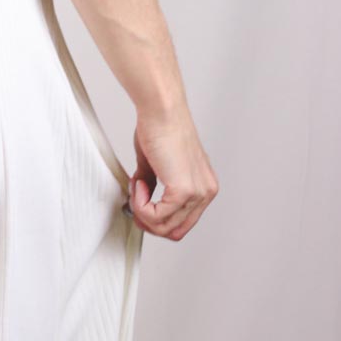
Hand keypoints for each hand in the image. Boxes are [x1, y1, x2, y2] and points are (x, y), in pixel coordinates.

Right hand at [129, 107, 218, 239]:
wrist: (161, 110)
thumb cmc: (160, 126)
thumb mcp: (156, 164)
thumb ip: (153, 184)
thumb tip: (141, 200)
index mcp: (204, 186)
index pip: (182, 223)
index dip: (157, 219)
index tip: (140, 204)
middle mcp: (205, 192)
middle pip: (174, 230)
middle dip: (149, 222)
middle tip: (134, 203)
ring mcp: (197, 193)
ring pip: (164, 227)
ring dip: (142, 211)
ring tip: (137, 186)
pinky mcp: (183, 191)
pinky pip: (156, 216)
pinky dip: (141, 205)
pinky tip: (138, 184)